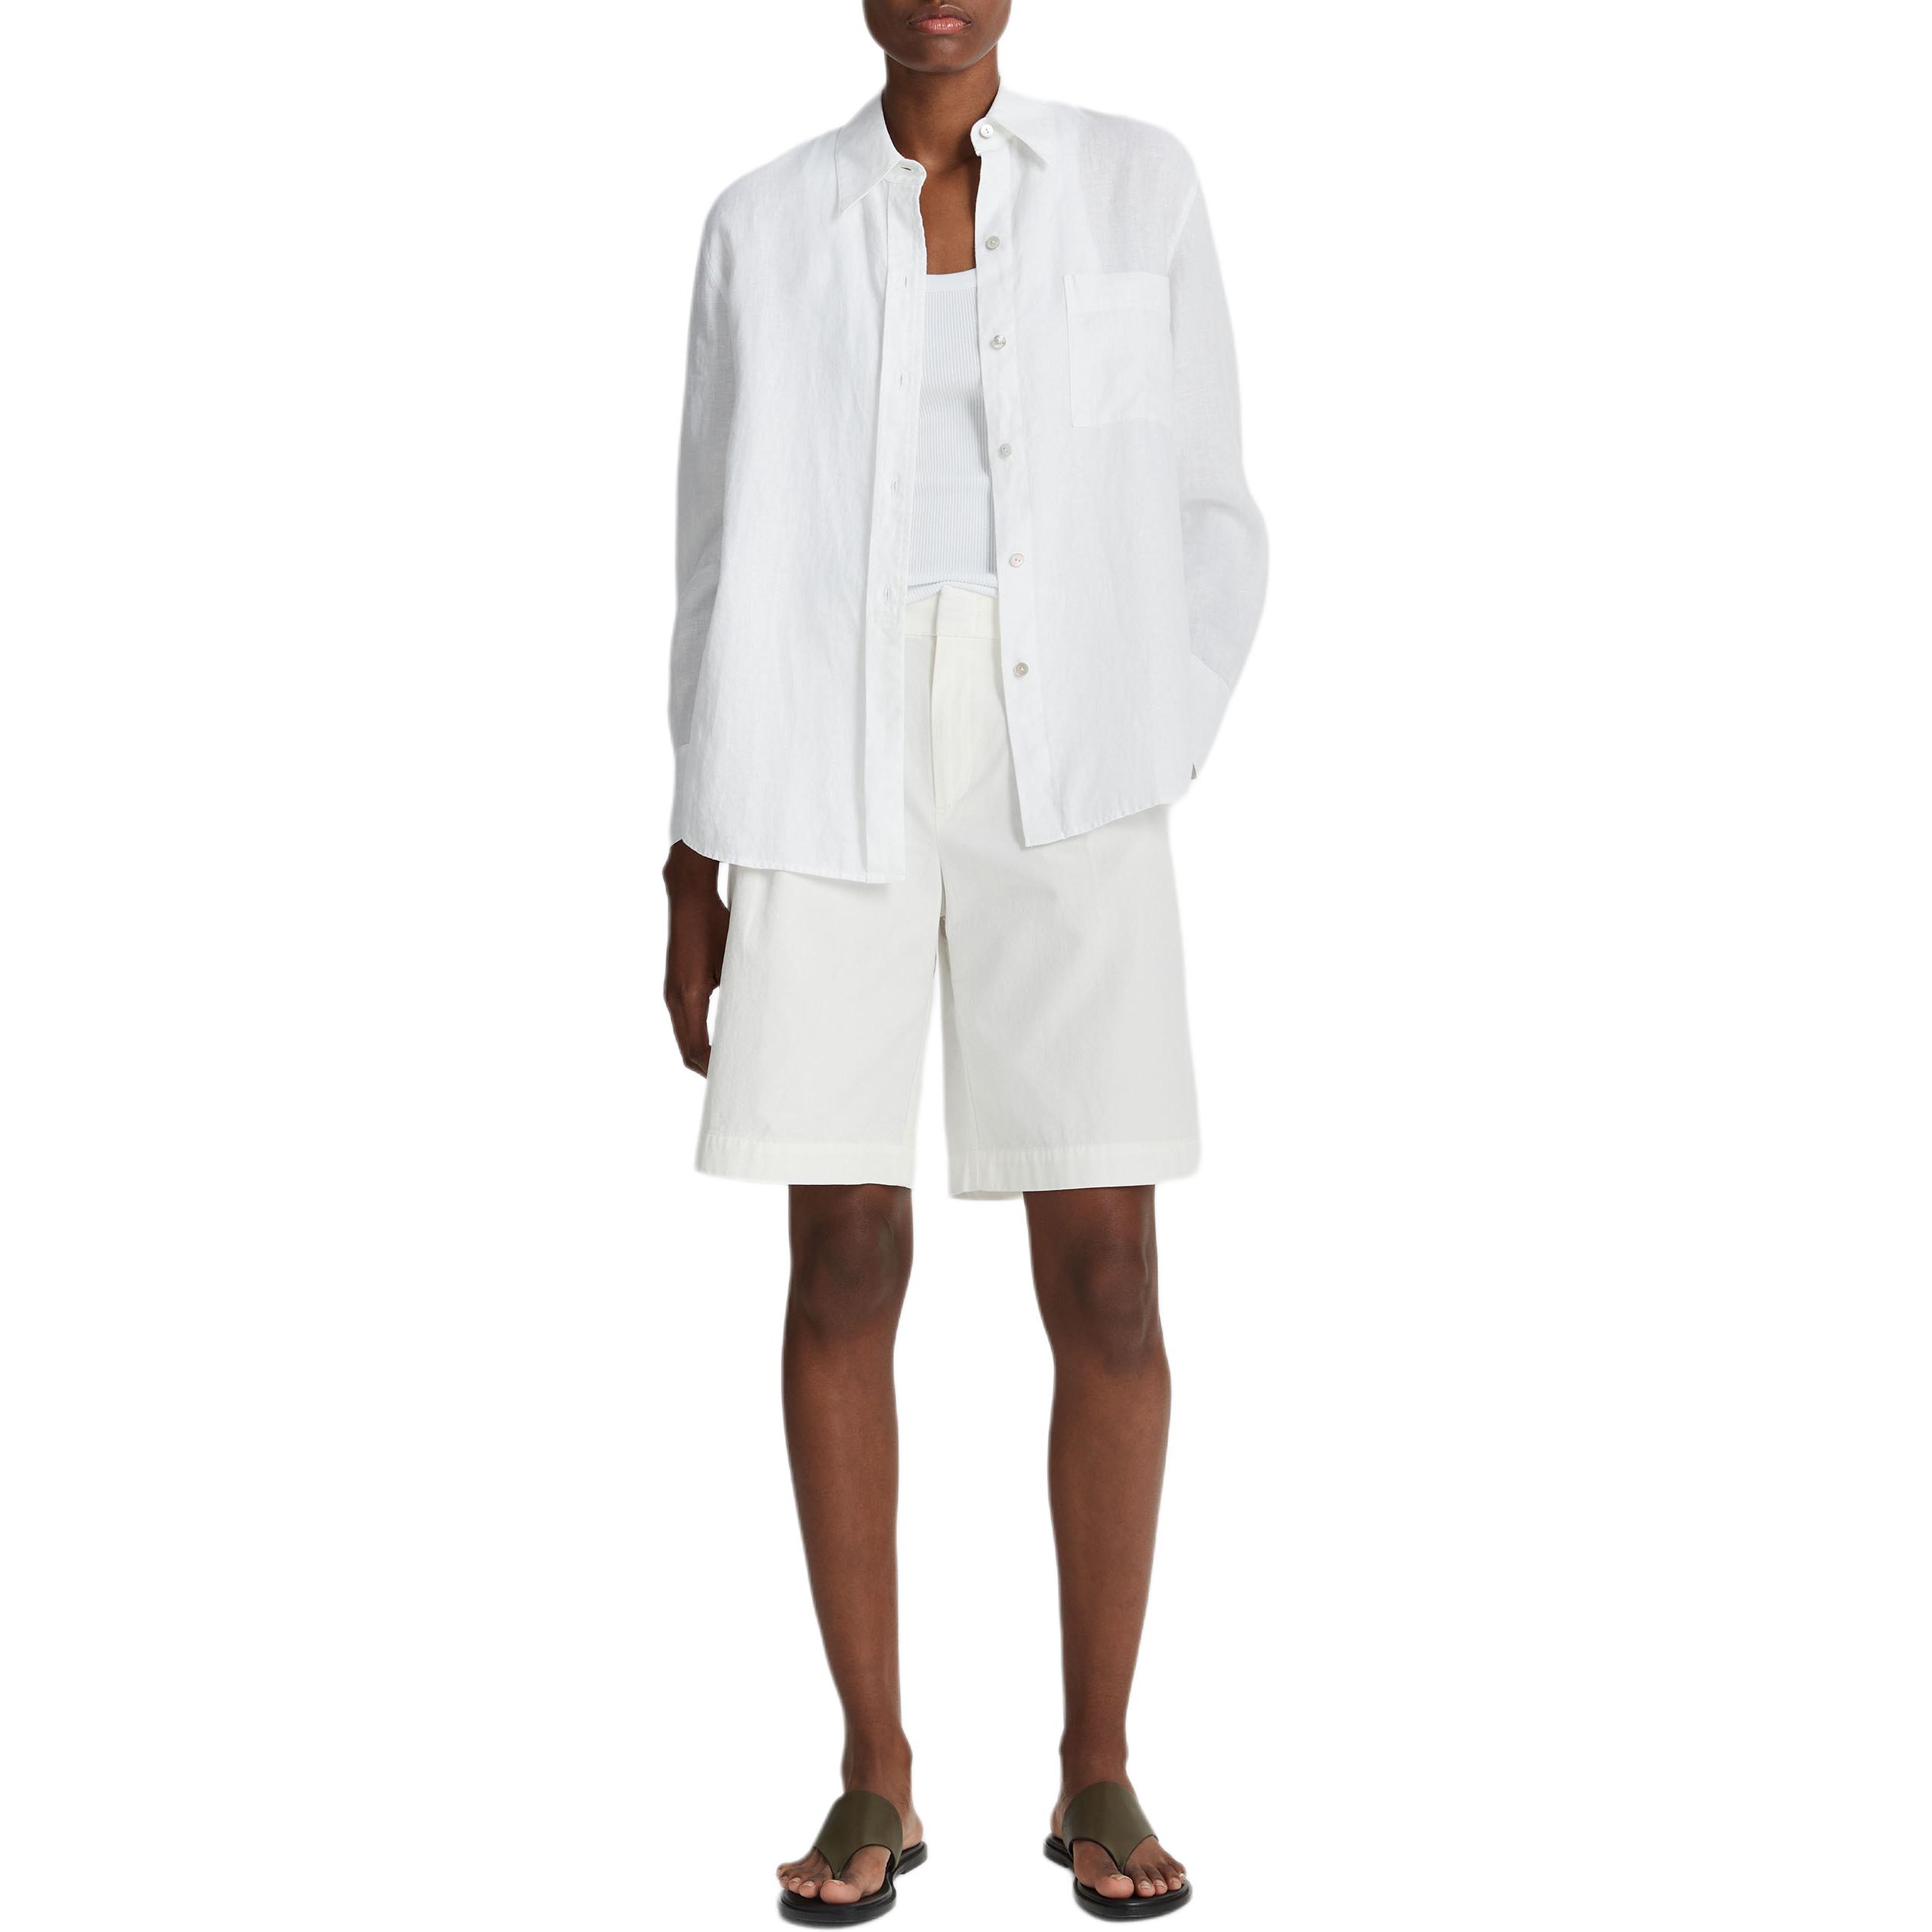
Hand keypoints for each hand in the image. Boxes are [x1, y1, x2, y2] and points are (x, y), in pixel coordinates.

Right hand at [663, 841, 728, 1074]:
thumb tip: (758, 1023)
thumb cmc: (716, 924)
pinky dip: (699, 1040)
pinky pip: (685, 1025)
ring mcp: (673, 995)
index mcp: (689, 996)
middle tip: (737, 1084)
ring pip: (685, 1040)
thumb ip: (742, 992)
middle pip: (688, 1051)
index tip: (735, 1082)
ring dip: (704, 1056)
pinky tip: (720, 1044)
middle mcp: (675, 999)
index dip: (713, 1070)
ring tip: (730, 1069)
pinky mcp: (677, 988)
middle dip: (709, 1070)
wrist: (689, 899)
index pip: (696, 1049)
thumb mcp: (735, 960)